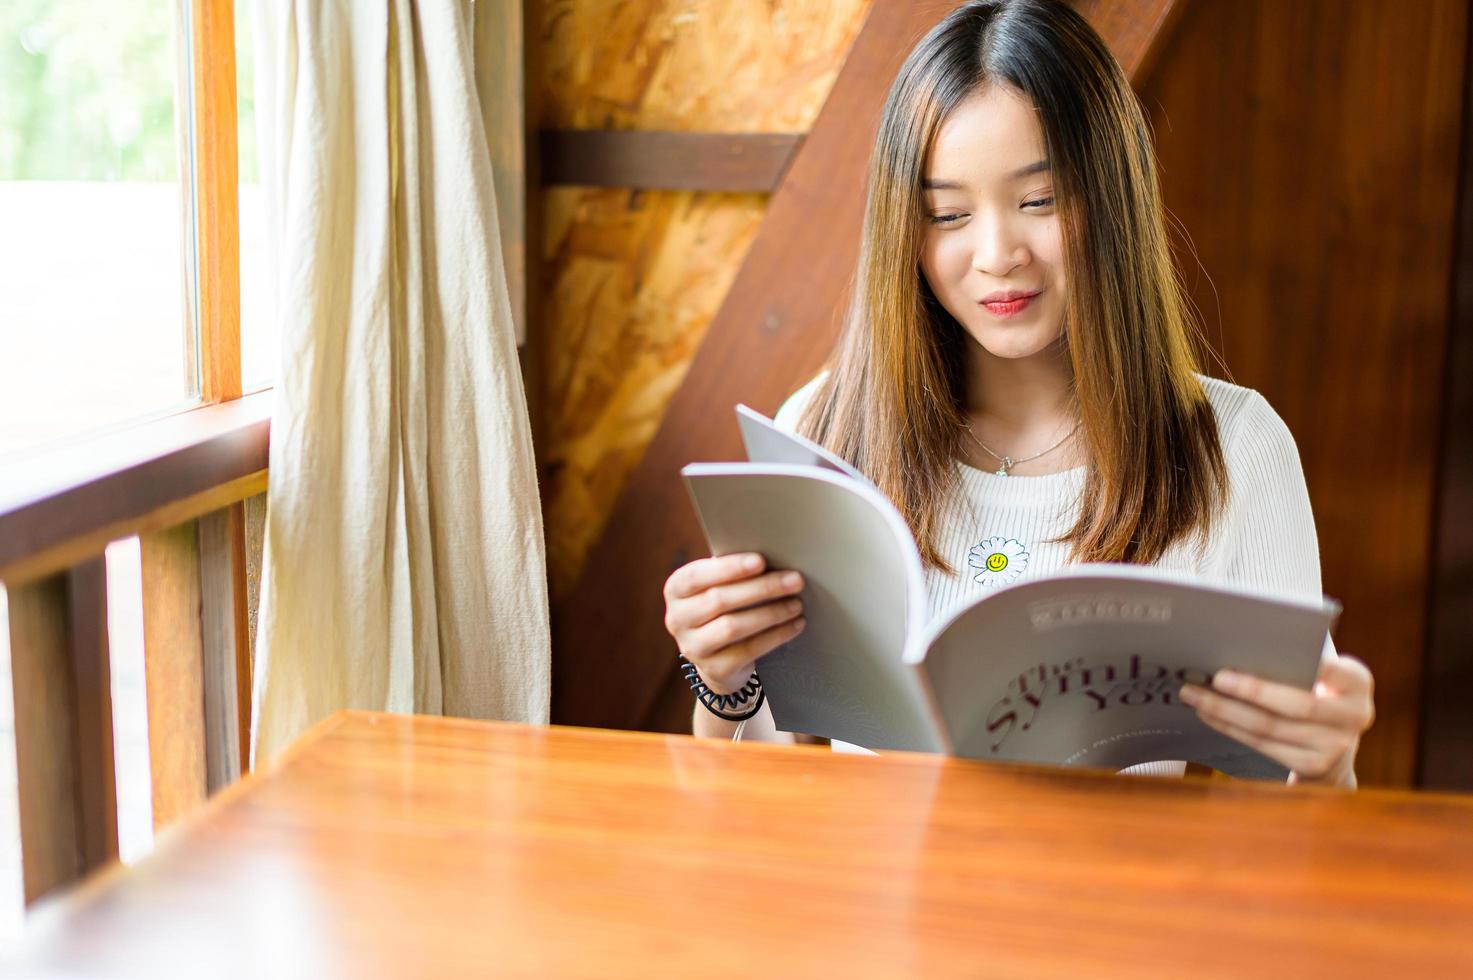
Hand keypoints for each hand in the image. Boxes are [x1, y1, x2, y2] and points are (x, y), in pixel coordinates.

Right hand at [662, 552, 806, 694]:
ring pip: (732, 627)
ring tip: (797, 603)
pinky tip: (795, 625)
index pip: (697, 576)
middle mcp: (677, 619)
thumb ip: (733, 572)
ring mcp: (693, 647)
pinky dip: (776, 636)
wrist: (716, 656)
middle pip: (719, 600)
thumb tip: (775, 554)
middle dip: (762, 588)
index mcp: (676, 590)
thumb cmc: (723, 607)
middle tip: (795, 580)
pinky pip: (748, 650)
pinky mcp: (714, 669)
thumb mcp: (719, 586)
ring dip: (771, 613)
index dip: (729, 568)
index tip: (761, 561)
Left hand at [1179, 654, 1374, 786]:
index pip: (1329, 667)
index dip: (1300, 663)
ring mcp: (1337, 746)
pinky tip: (1210, 714)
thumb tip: (1239, 645)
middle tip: (1215, 677)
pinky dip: (1231, 728)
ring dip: (1226, 711)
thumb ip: (1295, 659)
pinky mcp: (1314, 767)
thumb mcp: (1318, 672)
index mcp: (1357, 682)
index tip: (1264, 652)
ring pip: (1271, 727)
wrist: (1333, 745)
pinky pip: (1263, 746)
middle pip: (1296, 704)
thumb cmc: (1314, 691)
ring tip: (1195, 695)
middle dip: (1251, 690)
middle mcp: (1356, 715)